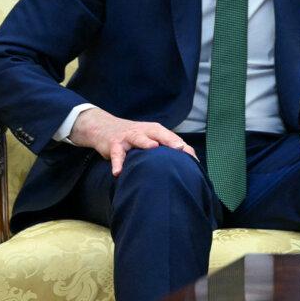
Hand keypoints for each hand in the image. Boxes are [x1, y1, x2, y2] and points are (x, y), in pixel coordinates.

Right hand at [70, 108, 196, 176]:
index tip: (195, 161)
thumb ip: (166, 148)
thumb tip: (189, 162)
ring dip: (145, 143)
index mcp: (156, 131)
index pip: (174, 138)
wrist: (104, 127)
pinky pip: (116, 155)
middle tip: (180, 148)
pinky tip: (118, 173)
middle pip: (159, 134)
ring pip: (138, 138)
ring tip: (153, 148)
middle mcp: (145, 131)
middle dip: (170, 141)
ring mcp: (129, 137)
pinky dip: (117, 163)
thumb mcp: (151, 138)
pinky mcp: (114, 144)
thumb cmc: (134, 136)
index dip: (185, 149)